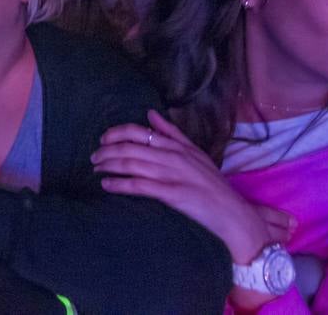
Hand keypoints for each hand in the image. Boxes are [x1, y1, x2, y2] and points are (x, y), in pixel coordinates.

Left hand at [93, 111, 280, 264]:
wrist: (233, 214)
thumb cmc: (213, 184)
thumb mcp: (196, 153)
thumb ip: (172, 133)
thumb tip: (150, 113)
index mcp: (177, 146)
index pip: (139, 132)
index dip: (116, 133)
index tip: (103, 139)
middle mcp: (172, 157)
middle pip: (129, 148)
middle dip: (106, 151)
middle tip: (94, 158)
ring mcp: (172, 175)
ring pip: (131, 164)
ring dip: (108, 166)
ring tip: (96, 169)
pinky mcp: (172, 194)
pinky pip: (139, 186)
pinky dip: (119, 184)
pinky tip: (107, 185)